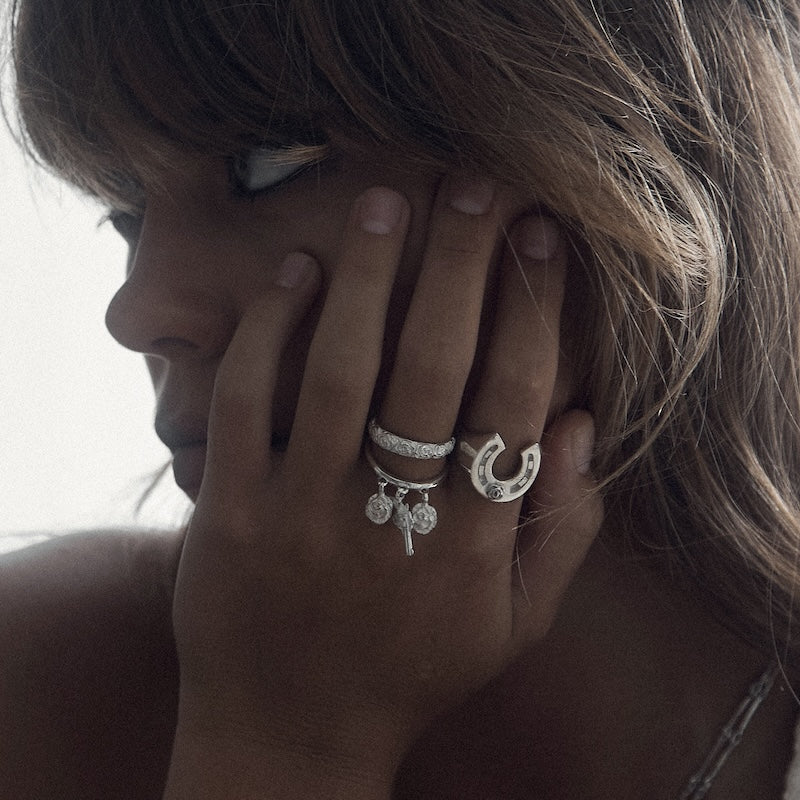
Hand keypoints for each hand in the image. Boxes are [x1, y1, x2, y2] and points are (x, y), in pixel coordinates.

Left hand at [165, 177, 602, 797]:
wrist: (290, 734)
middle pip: (434, 368)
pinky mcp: (229, 516)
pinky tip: (293, 274)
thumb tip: (586, 426)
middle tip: (472, 186)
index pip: (513, 400)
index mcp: (472, 545)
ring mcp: (303, 515)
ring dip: (365, 278)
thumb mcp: (512, 627)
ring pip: (339, 372)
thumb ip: (563, 533)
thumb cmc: (410, 673)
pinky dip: (267, 331)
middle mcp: (393, 521)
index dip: (530, 308)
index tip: (537, 238)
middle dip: (459, 265)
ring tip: (384, 204)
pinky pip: (246, 405)